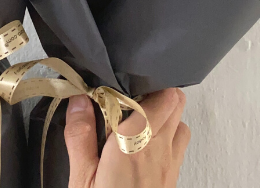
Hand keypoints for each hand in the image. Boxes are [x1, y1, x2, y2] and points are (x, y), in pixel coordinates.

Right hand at [65, 89, 190, 187]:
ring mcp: (171, 164)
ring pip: (181, 121)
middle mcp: (159, 148)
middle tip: (126, 98)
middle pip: (175, 101)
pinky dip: (168, 134)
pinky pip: (179, 144)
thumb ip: (80, 136)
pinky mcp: (173, 178)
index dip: (140, 82)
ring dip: (164, 113)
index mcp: (134, 142)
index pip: (158, 94)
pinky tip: (144, 143)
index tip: (115, 85)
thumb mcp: (80, 179)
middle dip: (155, 91)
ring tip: (135, 118)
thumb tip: (79, 100)